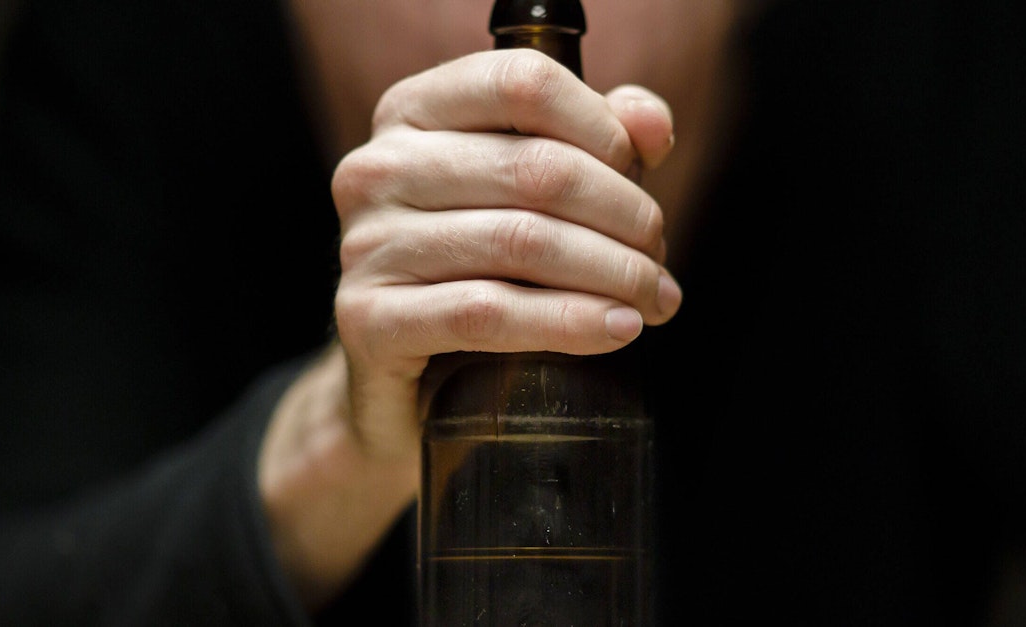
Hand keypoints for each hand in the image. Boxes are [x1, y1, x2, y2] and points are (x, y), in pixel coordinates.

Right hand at [258, 48, 679, 610]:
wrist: (407, 379)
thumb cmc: (480, 267)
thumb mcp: (535, 187)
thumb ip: (597, 136)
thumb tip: (650, 125)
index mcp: (413, 111)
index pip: (525, 83)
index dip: (603, 129)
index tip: (644, 175)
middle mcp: (377, 167)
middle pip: (537, 169)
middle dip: (626, 216)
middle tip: (659, 259)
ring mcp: (365, 244)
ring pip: (521, 242)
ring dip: (612, 274)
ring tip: (653, 300)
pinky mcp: (367, 320)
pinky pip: (486, 313)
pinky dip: (568, 322)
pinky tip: (617, 329)